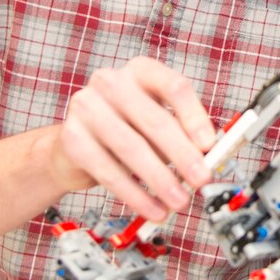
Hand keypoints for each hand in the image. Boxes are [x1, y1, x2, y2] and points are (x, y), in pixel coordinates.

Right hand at [50, 56, 216, 218]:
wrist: (74, 145)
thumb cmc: (127, 130)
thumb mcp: (156, 124)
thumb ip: (181, 134)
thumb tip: (207, 159)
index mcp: (141, 71)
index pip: (174, 86)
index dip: (194, 116)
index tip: (209, 145)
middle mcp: (111, 81)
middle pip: (154, 119)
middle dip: (182, 154)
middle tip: (201, 179)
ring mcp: (86, 107)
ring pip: (131, 147)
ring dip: (160, 179)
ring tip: (180, 201)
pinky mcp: (71, 137)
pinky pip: (107, 170)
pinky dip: (134, 194)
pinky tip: (152, 208)